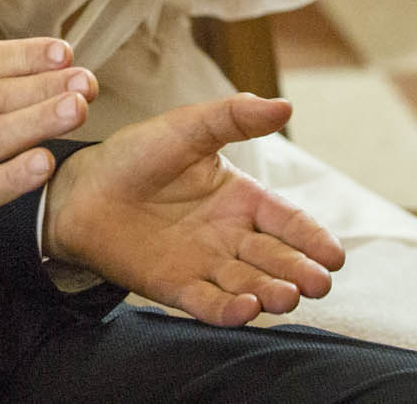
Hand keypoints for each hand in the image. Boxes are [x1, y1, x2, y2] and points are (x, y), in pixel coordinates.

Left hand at [43, 94, 343, 325]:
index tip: (334, 256)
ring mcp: (204, 264)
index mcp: (241, 199)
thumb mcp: (188, 127)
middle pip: (275, 259)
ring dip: (270, 294)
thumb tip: (285, 105)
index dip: (312, 239)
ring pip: (248, 285)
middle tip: (317, 284)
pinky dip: (228, 311)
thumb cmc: (137, 154)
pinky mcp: (175, 286)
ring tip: (286, 297)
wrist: (81, 186)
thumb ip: (234, 117)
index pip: (288, 222)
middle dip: (299, 273)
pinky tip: (245, 310)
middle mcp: (230, 236)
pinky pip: (207, 303)